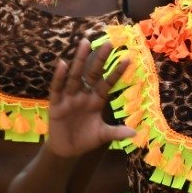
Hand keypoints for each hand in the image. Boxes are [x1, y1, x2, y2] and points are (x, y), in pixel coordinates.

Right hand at [42, 39, 134, 158]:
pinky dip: (59, 77)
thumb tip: (134, 134)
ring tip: (85, 42)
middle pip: (93, 74)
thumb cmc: (85, 139)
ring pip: (75, 75)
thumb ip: (116, 133)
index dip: (117, 72)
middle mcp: (84, 95)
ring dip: (80, 59)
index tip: (128, 58)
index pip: (108, 83)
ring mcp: (70, 97)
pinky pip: (58, 88)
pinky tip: (62, 64)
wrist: (67, 150)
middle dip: (100, 59)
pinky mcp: (56, 103)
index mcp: (96, 100)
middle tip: (109, 43)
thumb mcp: (102, 135)